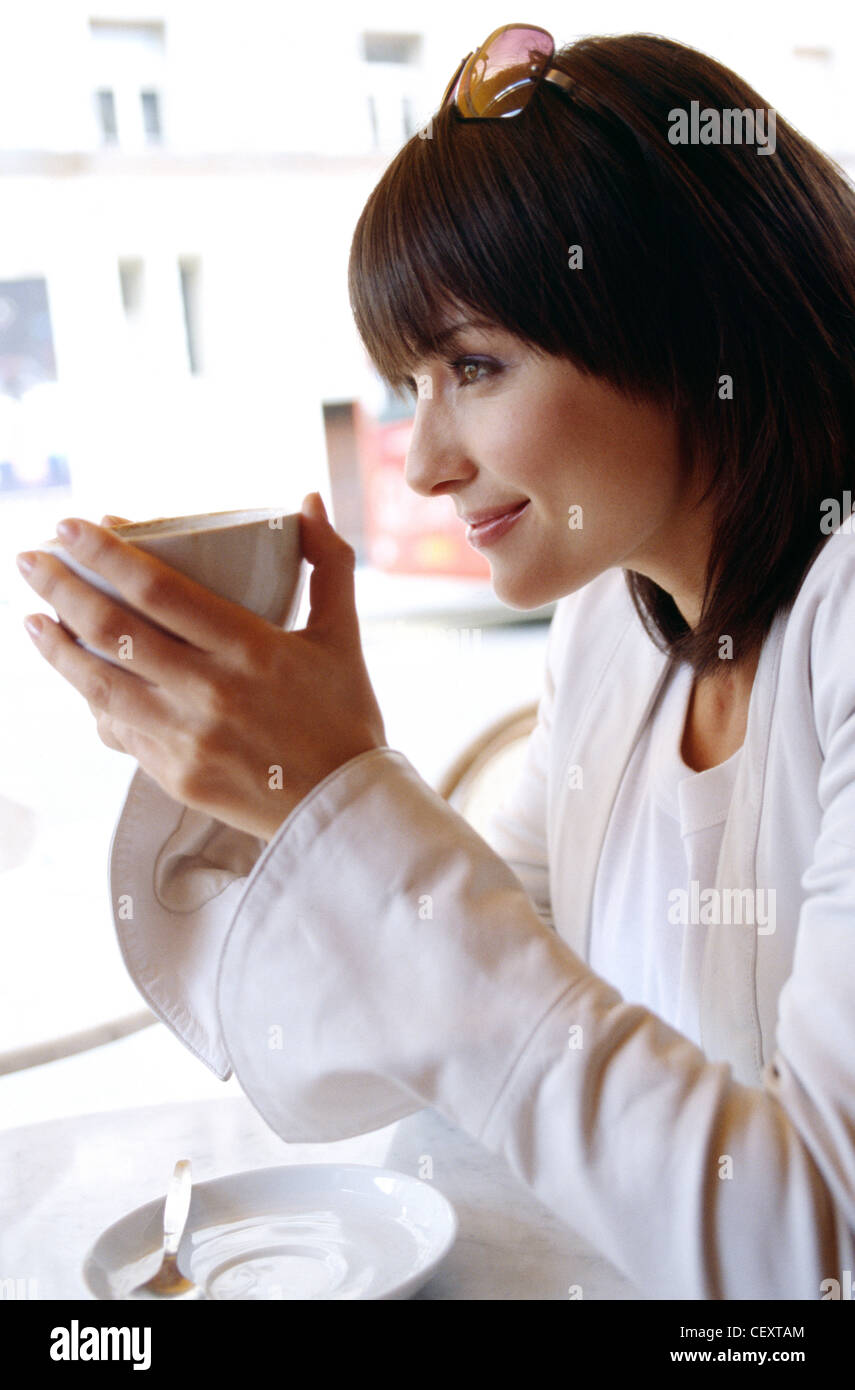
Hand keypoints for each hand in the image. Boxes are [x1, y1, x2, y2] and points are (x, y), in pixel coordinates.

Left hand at [16, 495, 386, 840]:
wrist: (343, 809)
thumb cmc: (345, 716)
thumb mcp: (342, 636)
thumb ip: (328, 565)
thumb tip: (309, 501)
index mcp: (251, 648)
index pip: (158, 588)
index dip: (105, 553)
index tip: (69, 525)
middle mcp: (211, 691)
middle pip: (114, 629)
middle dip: (61, 587)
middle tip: (30, 559)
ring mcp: (187, 738)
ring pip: (100, 683)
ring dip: (57, 647)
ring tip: (32, 619)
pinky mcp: (175, 776)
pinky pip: (118, 730)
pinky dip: (92, 698)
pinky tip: (77, 675)